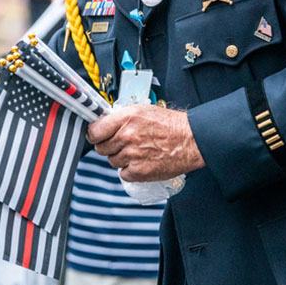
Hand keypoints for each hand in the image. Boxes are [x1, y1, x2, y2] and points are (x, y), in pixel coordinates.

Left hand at [87, 103, 204, 180]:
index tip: (97, 136)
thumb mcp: (142, 110)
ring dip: (121, 158)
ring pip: (112, 161)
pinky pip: (123, 173)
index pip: (94, 131)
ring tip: (137, 151)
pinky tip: (141, 161)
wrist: (191, 140)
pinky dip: (130, 170)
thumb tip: (103, 124)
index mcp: (126, 118)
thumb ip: (121, 117)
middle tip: (122, 143)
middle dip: (109, 146)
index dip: (95, 134)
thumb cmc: (170, 125)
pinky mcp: (139, 171)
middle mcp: (127, 136)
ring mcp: (132, 155)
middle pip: (101, 148)